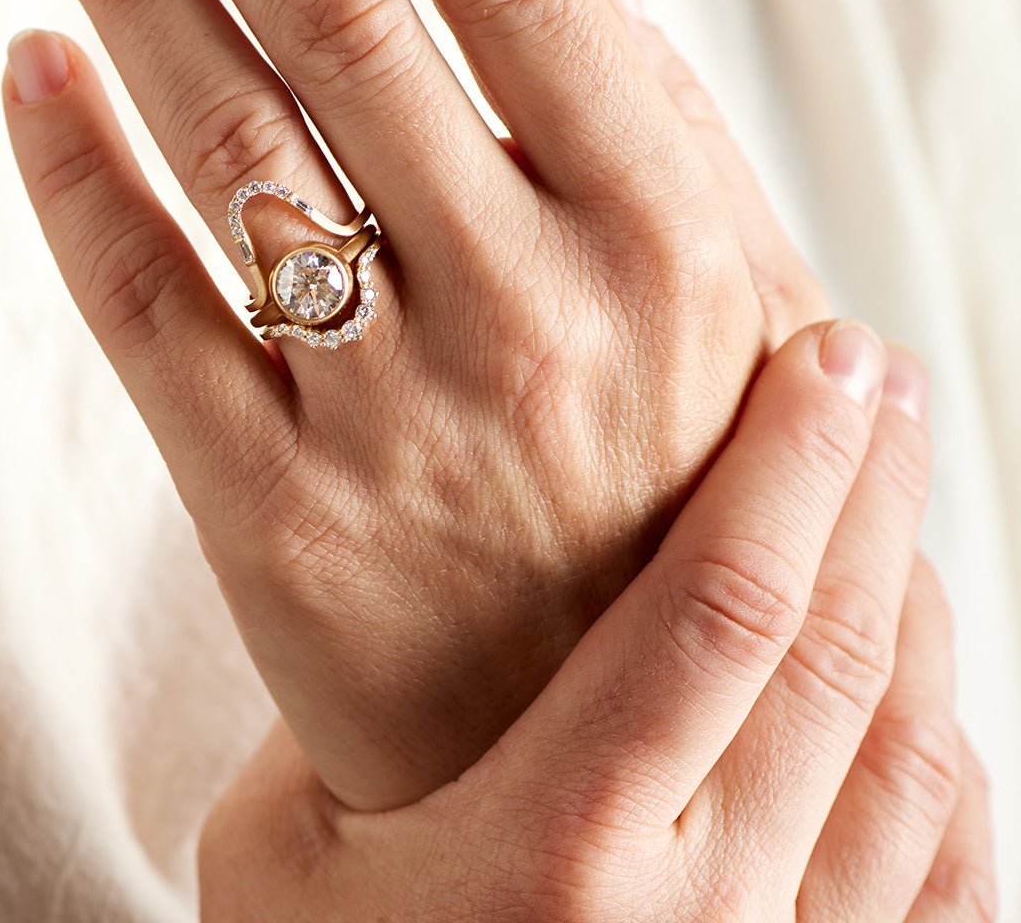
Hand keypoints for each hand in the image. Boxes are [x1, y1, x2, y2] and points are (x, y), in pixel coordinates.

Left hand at [6, 0, 808, 810]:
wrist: (602, 740)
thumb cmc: (673, 505)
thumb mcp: (743, 327)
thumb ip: (677, 132)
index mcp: (669, 253)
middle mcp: (535, 326)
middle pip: (343, 33)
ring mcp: (396, 431)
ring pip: (227, 150)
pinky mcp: (275, 526)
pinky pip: (141, 312)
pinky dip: (67, 173)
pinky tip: (29, 72)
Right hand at [197, 321, 995, 920]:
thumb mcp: (278, 856)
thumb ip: (347, 712)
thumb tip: (418, 585)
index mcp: (558, 855)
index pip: (720, 610)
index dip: (790, 466)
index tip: (827, 359)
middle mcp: (700, 921)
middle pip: (836, 656)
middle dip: (870, 491)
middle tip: (882, 375)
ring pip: (912, 756)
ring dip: (918, 603)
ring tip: (897, 500)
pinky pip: (946, 882)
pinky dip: (948, 759)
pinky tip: (924, 691)